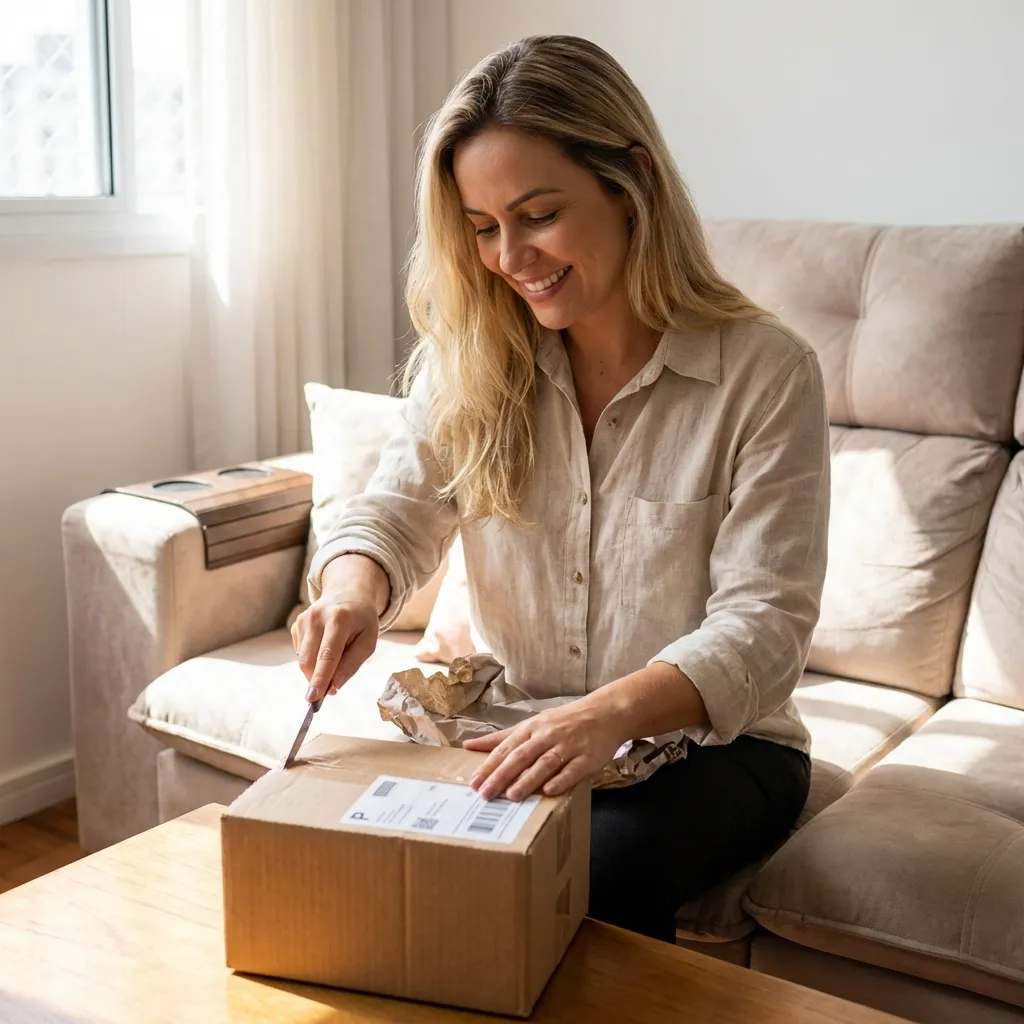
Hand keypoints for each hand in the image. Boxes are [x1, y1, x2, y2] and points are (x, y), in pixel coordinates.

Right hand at [291, 594, 378, 702]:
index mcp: (339, 619)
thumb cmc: (361, 621)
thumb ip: (352, 664)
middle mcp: (317, 617)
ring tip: (336, 655)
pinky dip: (313, 659)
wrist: (348, 594)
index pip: (327, 655)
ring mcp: (303, 620)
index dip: (320, 678)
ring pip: (303, 659)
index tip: (313, 697)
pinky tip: (325, 646)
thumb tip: (334, 686)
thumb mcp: (368, 641)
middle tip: (329, 691)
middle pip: (310, 660)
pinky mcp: (296, 625)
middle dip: (316, 680)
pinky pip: (301, 653)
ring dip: (317, 669)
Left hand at [464, 700, 622, 801]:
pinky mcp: (587, 757)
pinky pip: (572, 770)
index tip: (474, 783)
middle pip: (521, 756)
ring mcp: (568, 746)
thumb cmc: (563, 722)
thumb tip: (469, 745)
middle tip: (486, 794)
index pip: (506, 748)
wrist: (604, 713)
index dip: (489, 765)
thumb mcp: (531, 725)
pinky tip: (549, 791)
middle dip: (502, 775)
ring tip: (512, 796)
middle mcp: (547, 736)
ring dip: (528, 779)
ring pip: (545, 763)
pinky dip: (561, 780)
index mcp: (531, 728)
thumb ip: (502, 738)